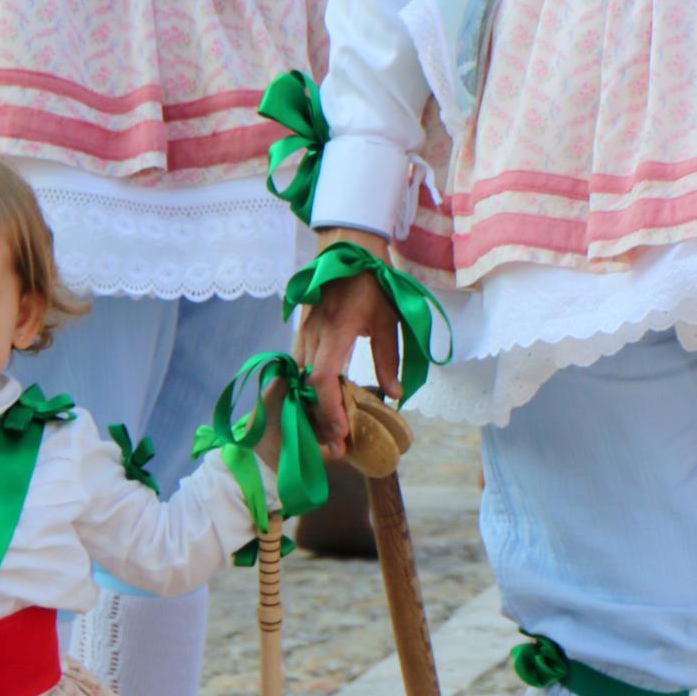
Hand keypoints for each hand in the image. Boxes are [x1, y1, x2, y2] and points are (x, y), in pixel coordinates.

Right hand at [296, 228, 400, 462]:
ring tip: (332, 432)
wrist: (348, 248)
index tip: (341, 433)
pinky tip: (324, 404)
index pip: (323, 378)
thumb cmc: (372, 281)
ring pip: (301, 379)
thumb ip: (389, 359)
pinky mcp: (303, 331)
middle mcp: (313, 334)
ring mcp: (304, 332)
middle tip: (338, 447)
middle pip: (307, 387)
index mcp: (335, 330)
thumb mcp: (388, 319)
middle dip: (320, 420)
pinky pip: (301, 368)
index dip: (329, 409)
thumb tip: (395, 395)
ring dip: (314, 408)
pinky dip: (310, 391)